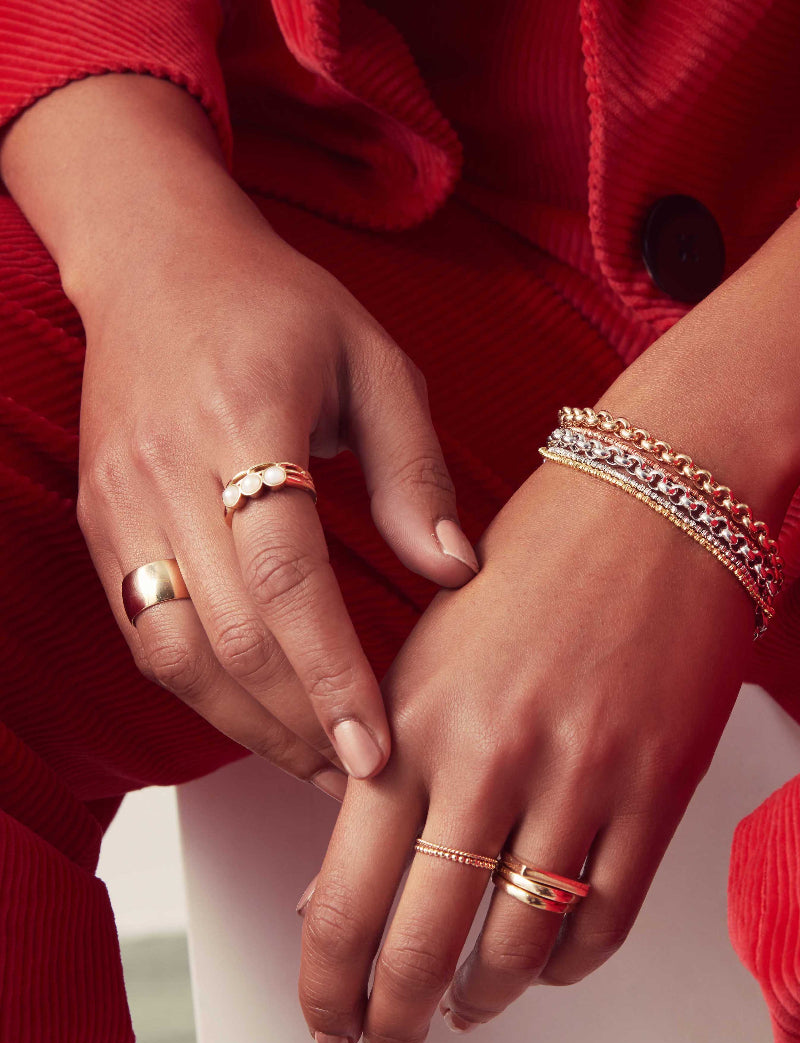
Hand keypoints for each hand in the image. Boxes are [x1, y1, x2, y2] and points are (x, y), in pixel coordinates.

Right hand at [75, 218, 479, 792]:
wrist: (159, 261)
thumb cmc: (282, 306)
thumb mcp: (376, 362)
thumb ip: (415, 469)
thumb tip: (456, 573)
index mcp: (243, 421)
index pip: (284, 577)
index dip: (332, 674)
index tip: (377, 750)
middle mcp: (165, 471)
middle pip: (228, 633)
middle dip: (298, 723)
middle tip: (361, 782)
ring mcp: (120, 502)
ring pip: (174, 650)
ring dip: (247, 723)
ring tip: (318, 765)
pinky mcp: (101, 522)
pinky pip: (146, 630)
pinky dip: (202, 688)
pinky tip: (259, 715)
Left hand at [295, 457, 754, 1042]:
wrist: (657, 499)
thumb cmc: (543, 556)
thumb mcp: (432, 650)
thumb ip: (386, 762)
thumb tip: (345, 884)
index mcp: (415, 718)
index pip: (347, 896)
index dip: (328, 982)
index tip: (328, 1016)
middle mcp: (491, 757)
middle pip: (423, 945)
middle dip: (395, 1018)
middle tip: (389, 1041)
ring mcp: (580, 776)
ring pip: (520, 947)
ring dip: (486, 995)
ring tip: (469, 1001)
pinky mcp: (657, 787)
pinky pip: (608, 916)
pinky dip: (571, 960)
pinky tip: (550, 960)